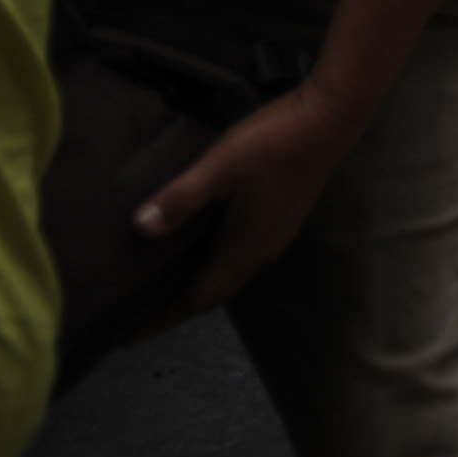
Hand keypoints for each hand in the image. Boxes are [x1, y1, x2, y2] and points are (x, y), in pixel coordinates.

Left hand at [134, 75, 366, 317]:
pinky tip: (199, 243)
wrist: (328, 120)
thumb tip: (140, 229)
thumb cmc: (273, 144)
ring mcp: (274, 236)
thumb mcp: (220, 167)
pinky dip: (212, 262)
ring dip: (197, 284)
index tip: (129, 336)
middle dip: (177, 307)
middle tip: (139, 312)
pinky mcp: (280, 218)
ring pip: (228, 274)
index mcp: (244, 249)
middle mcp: (261, 253)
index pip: (197, 299)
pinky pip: (239, 256)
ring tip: (164, 282)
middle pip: (214, 293)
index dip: (162, 317)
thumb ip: (181, 198)